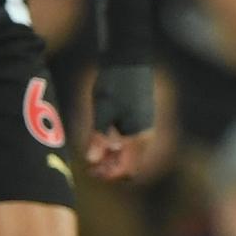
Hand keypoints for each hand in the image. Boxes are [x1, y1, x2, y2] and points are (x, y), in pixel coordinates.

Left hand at [86, 64, 156, 181]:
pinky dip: (118, 147)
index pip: (126, 170)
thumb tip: (93, 160)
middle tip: (90, 166)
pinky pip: (132, 143)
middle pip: (130, 166)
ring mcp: (145, 128)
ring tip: (95, 154)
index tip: (91, 172)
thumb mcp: (102, 110)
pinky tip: (104, 140)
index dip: (108, 175)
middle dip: (111, 170)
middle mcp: (145, 136)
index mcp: (138, 137)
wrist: (130, 59)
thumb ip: (99, 137)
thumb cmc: (115, 83)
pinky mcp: (142, 120)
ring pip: (131, 155)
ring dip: (114, 159)